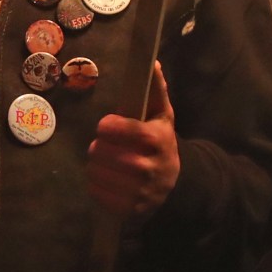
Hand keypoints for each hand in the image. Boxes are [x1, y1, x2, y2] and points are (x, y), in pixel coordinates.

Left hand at [86, 61, 179, 217]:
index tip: (110, 126)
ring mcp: (139, 191)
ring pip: (95, 171)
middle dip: (100, 145)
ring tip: (108, 161)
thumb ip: (155, 88)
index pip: (113, 128)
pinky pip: (97, 193)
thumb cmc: (161, 141)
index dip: (107, 125)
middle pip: (100, 150)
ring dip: (96, 165)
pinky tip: (109, 179)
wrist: (176, 184)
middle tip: (108, 145)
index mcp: (155, 139)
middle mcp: (148, 167)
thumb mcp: (162, 113)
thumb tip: (153, 62)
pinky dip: (97, 184)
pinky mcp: (130, 209)